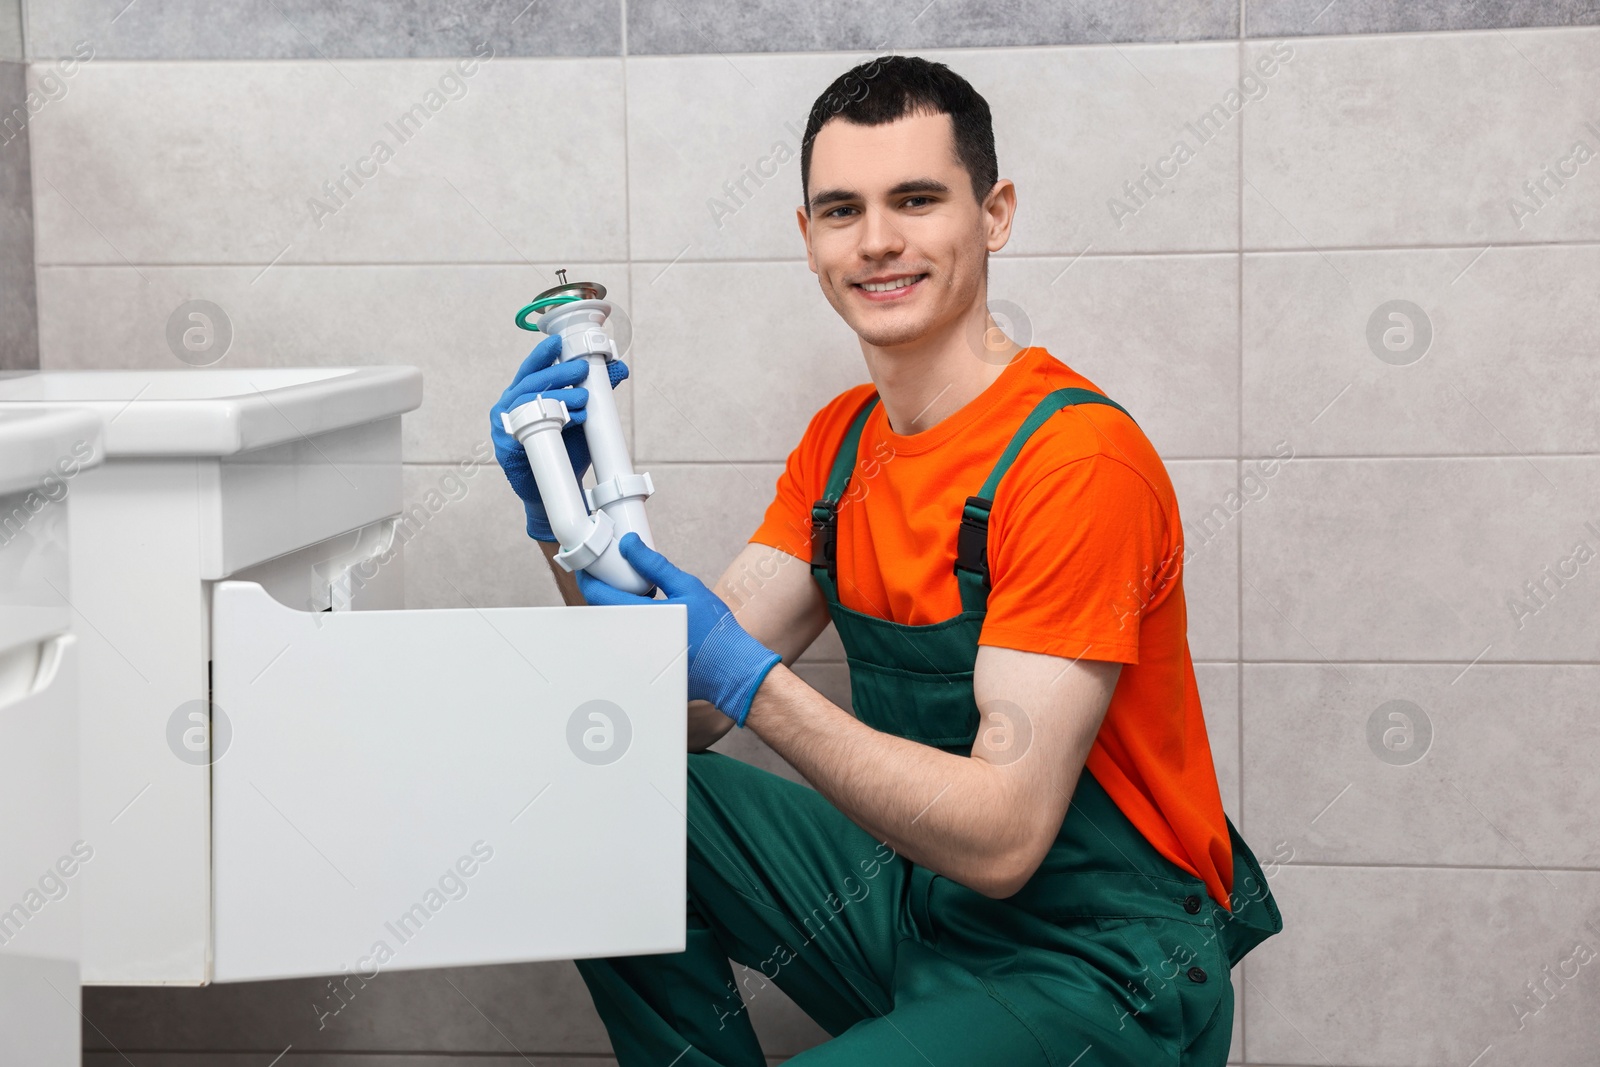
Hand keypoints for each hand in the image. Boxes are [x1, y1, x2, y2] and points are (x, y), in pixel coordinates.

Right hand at [491, 332, 628, 541]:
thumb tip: (619, 368)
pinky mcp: (505, 448)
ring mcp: (504, 427)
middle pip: (531, 383)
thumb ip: (596, 391)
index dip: (543, 354)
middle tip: (582, 369)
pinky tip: (572, 421)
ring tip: (584, 398)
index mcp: (522, 394)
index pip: (531, 369)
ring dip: (558, 398)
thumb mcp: (583, 415)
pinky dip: (550, 423)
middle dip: (558, 374)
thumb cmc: (565, 449)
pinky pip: (525, 431)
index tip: (559, 341)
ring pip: (528, 403)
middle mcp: (509, 406)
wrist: (556, 489)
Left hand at [576, 533, 781, 726]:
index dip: (588, 575)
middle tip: (611, 569)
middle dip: (603, 587)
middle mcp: (631, 640)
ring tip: (633, 588)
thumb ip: (654, 565)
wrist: (731, 668)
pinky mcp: (644, 664)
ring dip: (616, 603)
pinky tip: (647, 610)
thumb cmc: (715, 632)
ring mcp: (636, 655)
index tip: (589, 562)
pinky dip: (629, 619)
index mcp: (639, 618)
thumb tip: (630, 545)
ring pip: (614, 623)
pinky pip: (627, 637)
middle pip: (601, 609)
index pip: (598, 594)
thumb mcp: (687, 587)